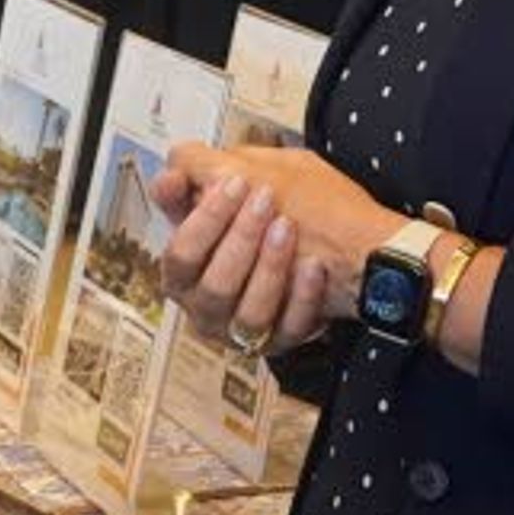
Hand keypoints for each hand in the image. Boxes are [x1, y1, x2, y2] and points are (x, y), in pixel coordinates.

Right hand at [151, 141, 402, 356]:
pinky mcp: (281, 340)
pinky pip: (288, 327)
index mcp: (187, 272)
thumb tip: (167, 175)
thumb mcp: (242, 176)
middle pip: (213, 286)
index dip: (205, 219)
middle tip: (266, 200)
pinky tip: (314, 266)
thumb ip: (197, 174)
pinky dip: (302, 296)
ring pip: (248, 313)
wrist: (346, 240)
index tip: (235, 184)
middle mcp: (208, 305)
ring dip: (270, 267)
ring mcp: (244, 328)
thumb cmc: (287, 207)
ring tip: (289, 228)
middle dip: (240, 239)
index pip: (180, 254)